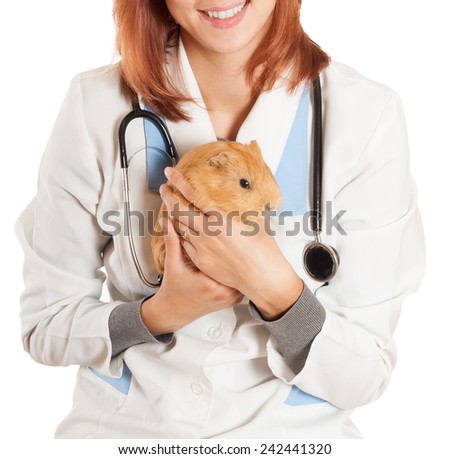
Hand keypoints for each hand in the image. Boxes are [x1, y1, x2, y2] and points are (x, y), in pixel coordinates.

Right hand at [141, 217, 243, 334]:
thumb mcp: (172, 265)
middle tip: (242, 238)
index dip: (228, 245)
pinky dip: (244, 273)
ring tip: (246, 249)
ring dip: (244, 263)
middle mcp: (222, 293)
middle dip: (239, 252)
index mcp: (208, 283)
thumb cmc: (174, 289)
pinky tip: (244, 262)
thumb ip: (171, 242)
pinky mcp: (233, 300)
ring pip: (245, 276)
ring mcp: (229, 298)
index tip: (229, 234)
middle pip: (238, 268)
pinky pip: (244, 284)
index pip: (225, 260)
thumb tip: (167, 222)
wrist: (175, 310)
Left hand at [161, 167, 303, 319]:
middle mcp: (208, 232)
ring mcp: (202, 247)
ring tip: (171, 208)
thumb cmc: (263, 251)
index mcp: (221, 218)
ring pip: (180, 228)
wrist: (261, 278)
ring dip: (174, 216)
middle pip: (179, 211)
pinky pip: (186, 244)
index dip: (179, 182)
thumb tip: (245, 198)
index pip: (194, 195)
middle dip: (168, 197)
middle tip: (164, 189)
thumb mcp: (256, 221)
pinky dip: (182, 235)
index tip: (171, 173)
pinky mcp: (201, 260)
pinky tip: (183, 231)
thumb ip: (245, 208)